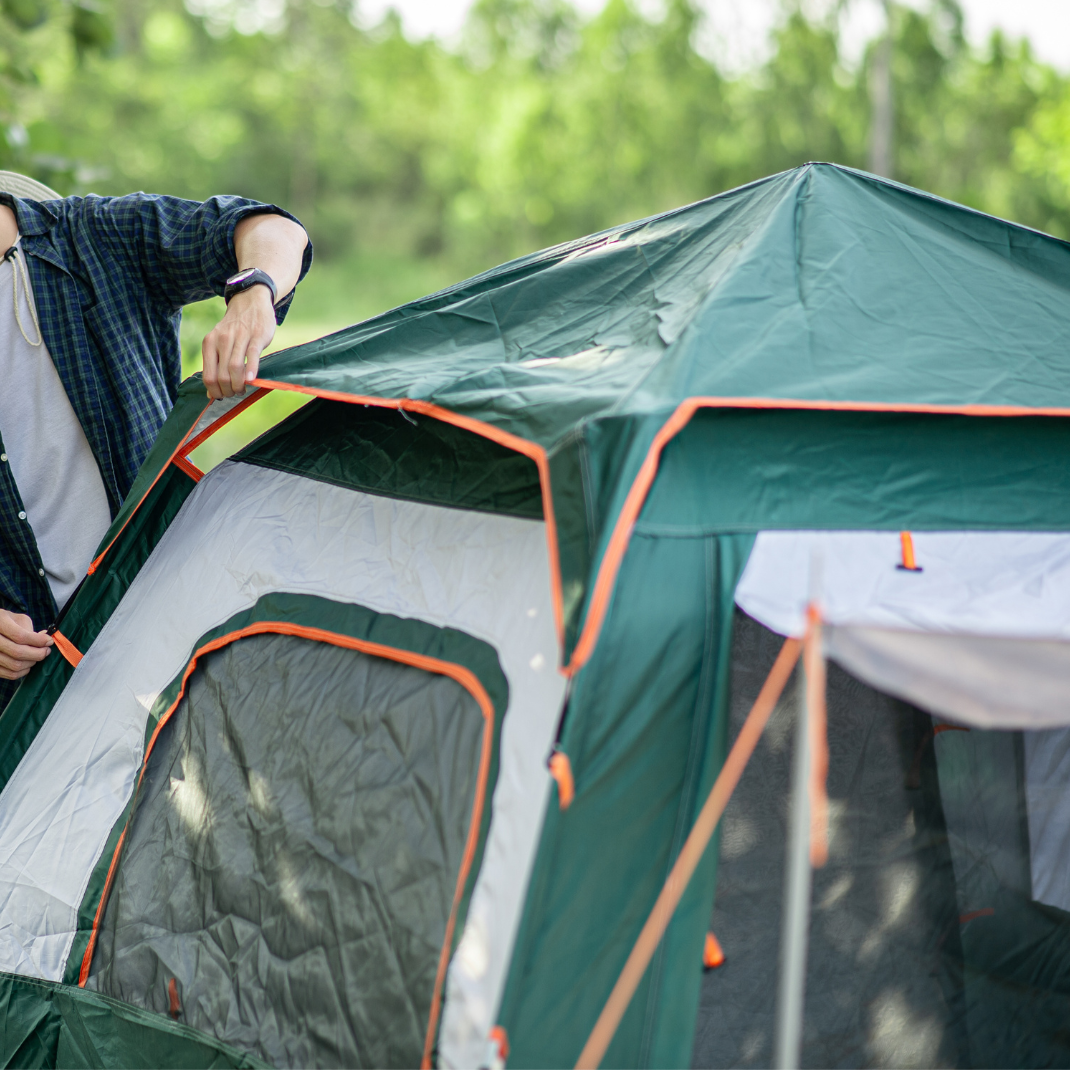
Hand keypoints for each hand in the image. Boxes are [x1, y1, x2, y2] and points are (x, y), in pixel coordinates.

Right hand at [0, 608, 51, 679]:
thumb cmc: (7, 622)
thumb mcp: (18, 619)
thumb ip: (31, 630)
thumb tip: (46, 640)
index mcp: (0, 623)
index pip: (20, 636)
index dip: (38, 641)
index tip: (49, 641)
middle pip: (18, 652)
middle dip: (38, 653)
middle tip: (46, 650)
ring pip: (15, 665)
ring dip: (31, 662)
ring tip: (37, 655)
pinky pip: (11, 674)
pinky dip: (24, 671)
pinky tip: (28, 663)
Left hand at [201, 285, 275, 400]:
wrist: (251, 302)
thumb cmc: (236, 328)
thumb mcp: (219, 342)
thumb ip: (215, 364)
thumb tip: (210, 394)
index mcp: (209, 343)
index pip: (208, 376)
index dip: (215, 391)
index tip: (223, 396)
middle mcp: (221, 340)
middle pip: (221, 375)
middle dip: (228, 390)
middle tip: (235, 393)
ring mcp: (239, 337)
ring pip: (234, 368)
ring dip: (239, 385)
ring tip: (243, 389)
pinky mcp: (256, 336)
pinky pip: (251, 356)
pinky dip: (251, 370)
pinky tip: (252, 380)